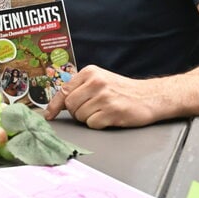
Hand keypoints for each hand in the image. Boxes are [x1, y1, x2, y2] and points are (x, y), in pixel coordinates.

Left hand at [43, 65, 161, 128]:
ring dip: (89, 119)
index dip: (54, 105)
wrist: (150, 96)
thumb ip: (80, 88)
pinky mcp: (112, 111)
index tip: (48, 115)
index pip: (64, 90)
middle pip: (70, 105)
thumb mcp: (100, 81)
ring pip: (80, 116)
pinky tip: (109, 117)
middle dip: (77, 112)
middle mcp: (96, 82)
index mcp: (90, 72)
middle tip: (91, 110)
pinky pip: (92, 124)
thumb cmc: (122, 91)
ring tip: (103, 111)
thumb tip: (58, 102)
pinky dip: (98, 124)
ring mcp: (104, 96)